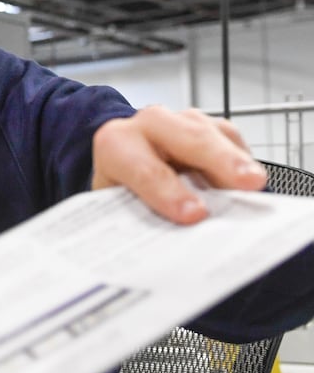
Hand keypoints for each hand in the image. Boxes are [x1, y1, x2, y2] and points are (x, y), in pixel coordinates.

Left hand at [92, 106, 266, 223]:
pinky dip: (242, 158)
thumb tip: (166, 251)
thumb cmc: (122, 191)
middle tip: (246, 185)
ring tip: (257, 184)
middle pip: (186, 138)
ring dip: (236, 159)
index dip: (167, 191)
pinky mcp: (207, 125)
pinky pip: (229, 136)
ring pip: (211, 133)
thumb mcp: (119, 207)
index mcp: (115, 144)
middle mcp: (148, 125)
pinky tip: (251, 182)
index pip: (142, 168)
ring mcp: (180, 120)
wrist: (124, 166)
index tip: (194, 215)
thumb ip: (139, 221)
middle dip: (217, 161)